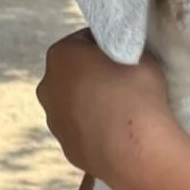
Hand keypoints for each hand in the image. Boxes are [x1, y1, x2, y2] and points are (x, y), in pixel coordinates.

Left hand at [36, 28, 173, 177]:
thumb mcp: (141, 55)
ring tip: (122, 110)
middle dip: (93, 74)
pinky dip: (94, 128)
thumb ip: (124, 50)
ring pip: (74, 103)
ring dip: (92, 102)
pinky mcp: (66, 147)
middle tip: (123, 81)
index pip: (84, 40)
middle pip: (73, 72)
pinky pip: (81, 129)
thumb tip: (121, 57)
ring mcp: (54, 120)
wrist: (136, 149)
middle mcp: (48, 86)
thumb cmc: (137, 93)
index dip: (106, 46)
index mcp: (61, 55)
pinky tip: (117, 132)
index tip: (124, 55)